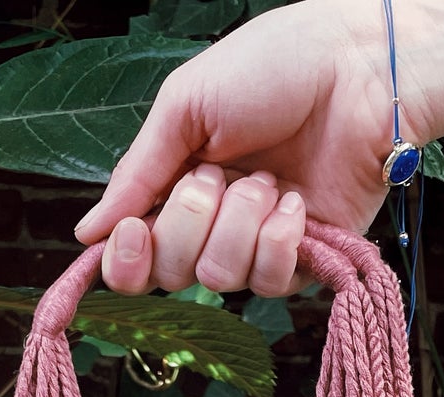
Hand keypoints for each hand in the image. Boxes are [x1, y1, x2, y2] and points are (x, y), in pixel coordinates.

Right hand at [73, 0, 417, 295]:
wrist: (355, 68)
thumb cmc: (272, 66)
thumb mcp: (185, 107)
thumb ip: (136, 175)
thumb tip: (88, 234)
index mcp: (175, 185)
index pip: (134, 256)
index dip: (126, 260)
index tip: (134, 230)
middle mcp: (213, 224)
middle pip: (171, 273)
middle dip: (189, 222)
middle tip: (218, 174)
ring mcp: (257, 245)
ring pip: (219, 279)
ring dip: (238, 224)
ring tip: (267, 179)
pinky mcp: (305, 260)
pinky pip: (269, 283)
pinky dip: (277, 241)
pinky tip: (293, 202)